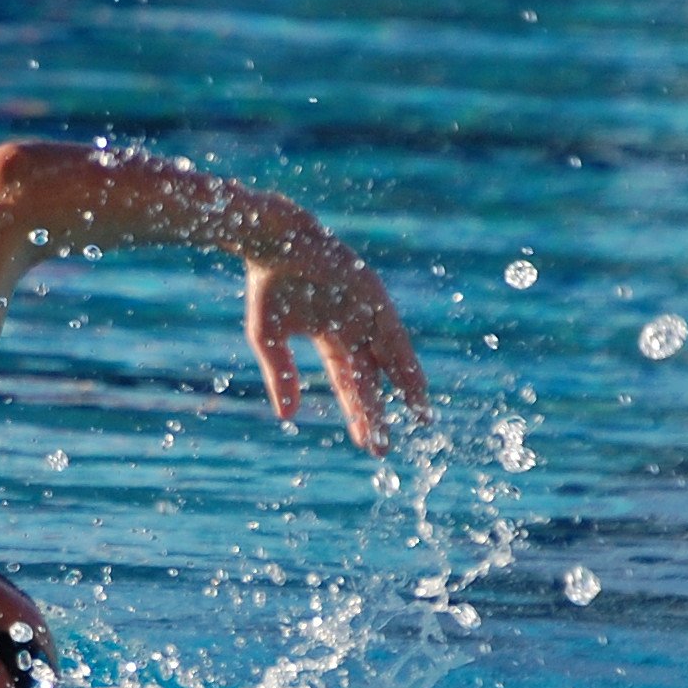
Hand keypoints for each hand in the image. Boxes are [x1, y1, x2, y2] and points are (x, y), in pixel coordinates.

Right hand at [243, 235, 429, 452]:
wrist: (276, 241)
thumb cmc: (267, 286)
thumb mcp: (268, 338)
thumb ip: (281, 375)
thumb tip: (287, 416)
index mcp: (330, 339)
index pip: (349, 384)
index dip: (359, 414)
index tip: (367, 444)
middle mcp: (354, 329)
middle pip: (371, 379)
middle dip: (378, 412)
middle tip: (385, 447)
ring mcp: (366, 313)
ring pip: (392, 358)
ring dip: (406, 387)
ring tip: (419, 416)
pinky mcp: (373, 296)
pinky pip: (394, 333)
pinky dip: (404, 360)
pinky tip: (414, 383)